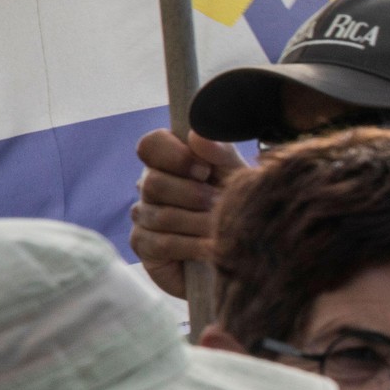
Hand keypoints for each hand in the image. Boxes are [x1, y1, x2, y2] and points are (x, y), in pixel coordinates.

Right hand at [129, 129, 244, 298]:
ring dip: (198, 223)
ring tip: (223, 227)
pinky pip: (162, 243)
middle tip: (219, 204)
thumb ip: (221, 154)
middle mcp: (151, 185)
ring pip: (160, 215)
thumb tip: (197, 135)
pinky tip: (214, 248)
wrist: (245, 253)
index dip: (174, 155)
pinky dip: (193, 246)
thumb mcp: (238, 178)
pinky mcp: (144, 245)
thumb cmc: (239, 207)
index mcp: (171, 161)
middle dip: (193, 195)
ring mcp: (143, 215)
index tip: (204, 170)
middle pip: (153, 182)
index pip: (151, 145)